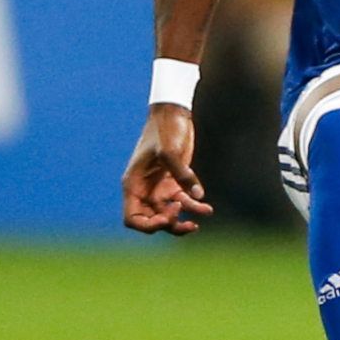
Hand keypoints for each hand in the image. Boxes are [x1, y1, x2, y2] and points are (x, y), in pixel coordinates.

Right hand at [121, 105, 213, 233]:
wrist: (174, 113)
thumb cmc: (165, 129)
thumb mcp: (170, 150)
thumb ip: (182, 174)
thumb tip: (197, 195)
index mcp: (133, 185)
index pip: (132, 218)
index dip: (148, 225)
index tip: (167, 217)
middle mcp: (145, 190)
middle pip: (152, 221)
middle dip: (167, 225)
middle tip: (183, 216)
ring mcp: (159, 187)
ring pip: (169, 215)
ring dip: (182, 222)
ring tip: (197, 223)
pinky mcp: (174, 182)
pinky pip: (183, 202)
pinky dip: (193, 207)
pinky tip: (206, 208)